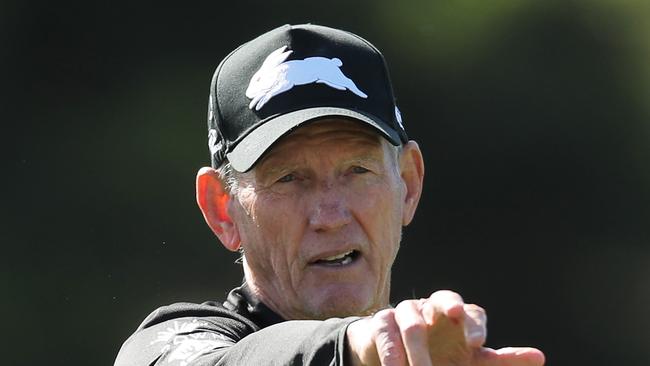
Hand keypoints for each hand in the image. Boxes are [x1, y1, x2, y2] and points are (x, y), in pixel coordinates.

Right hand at [346, 290, 544, 365]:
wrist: (394, 356)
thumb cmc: (440, 355)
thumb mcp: (469, 362)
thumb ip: (501, 359)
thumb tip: (540, 357)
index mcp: (459, 317)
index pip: (471, 312)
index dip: (474, 324)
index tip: (477, 343)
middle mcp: (434, 308)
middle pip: (442, 298)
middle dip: (449, 305)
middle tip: (454, 315)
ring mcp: (406, 312)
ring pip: (412, 322)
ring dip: (417, 349)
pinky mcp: (381, 322)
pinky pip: (387, 334)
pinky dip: (392, 354)